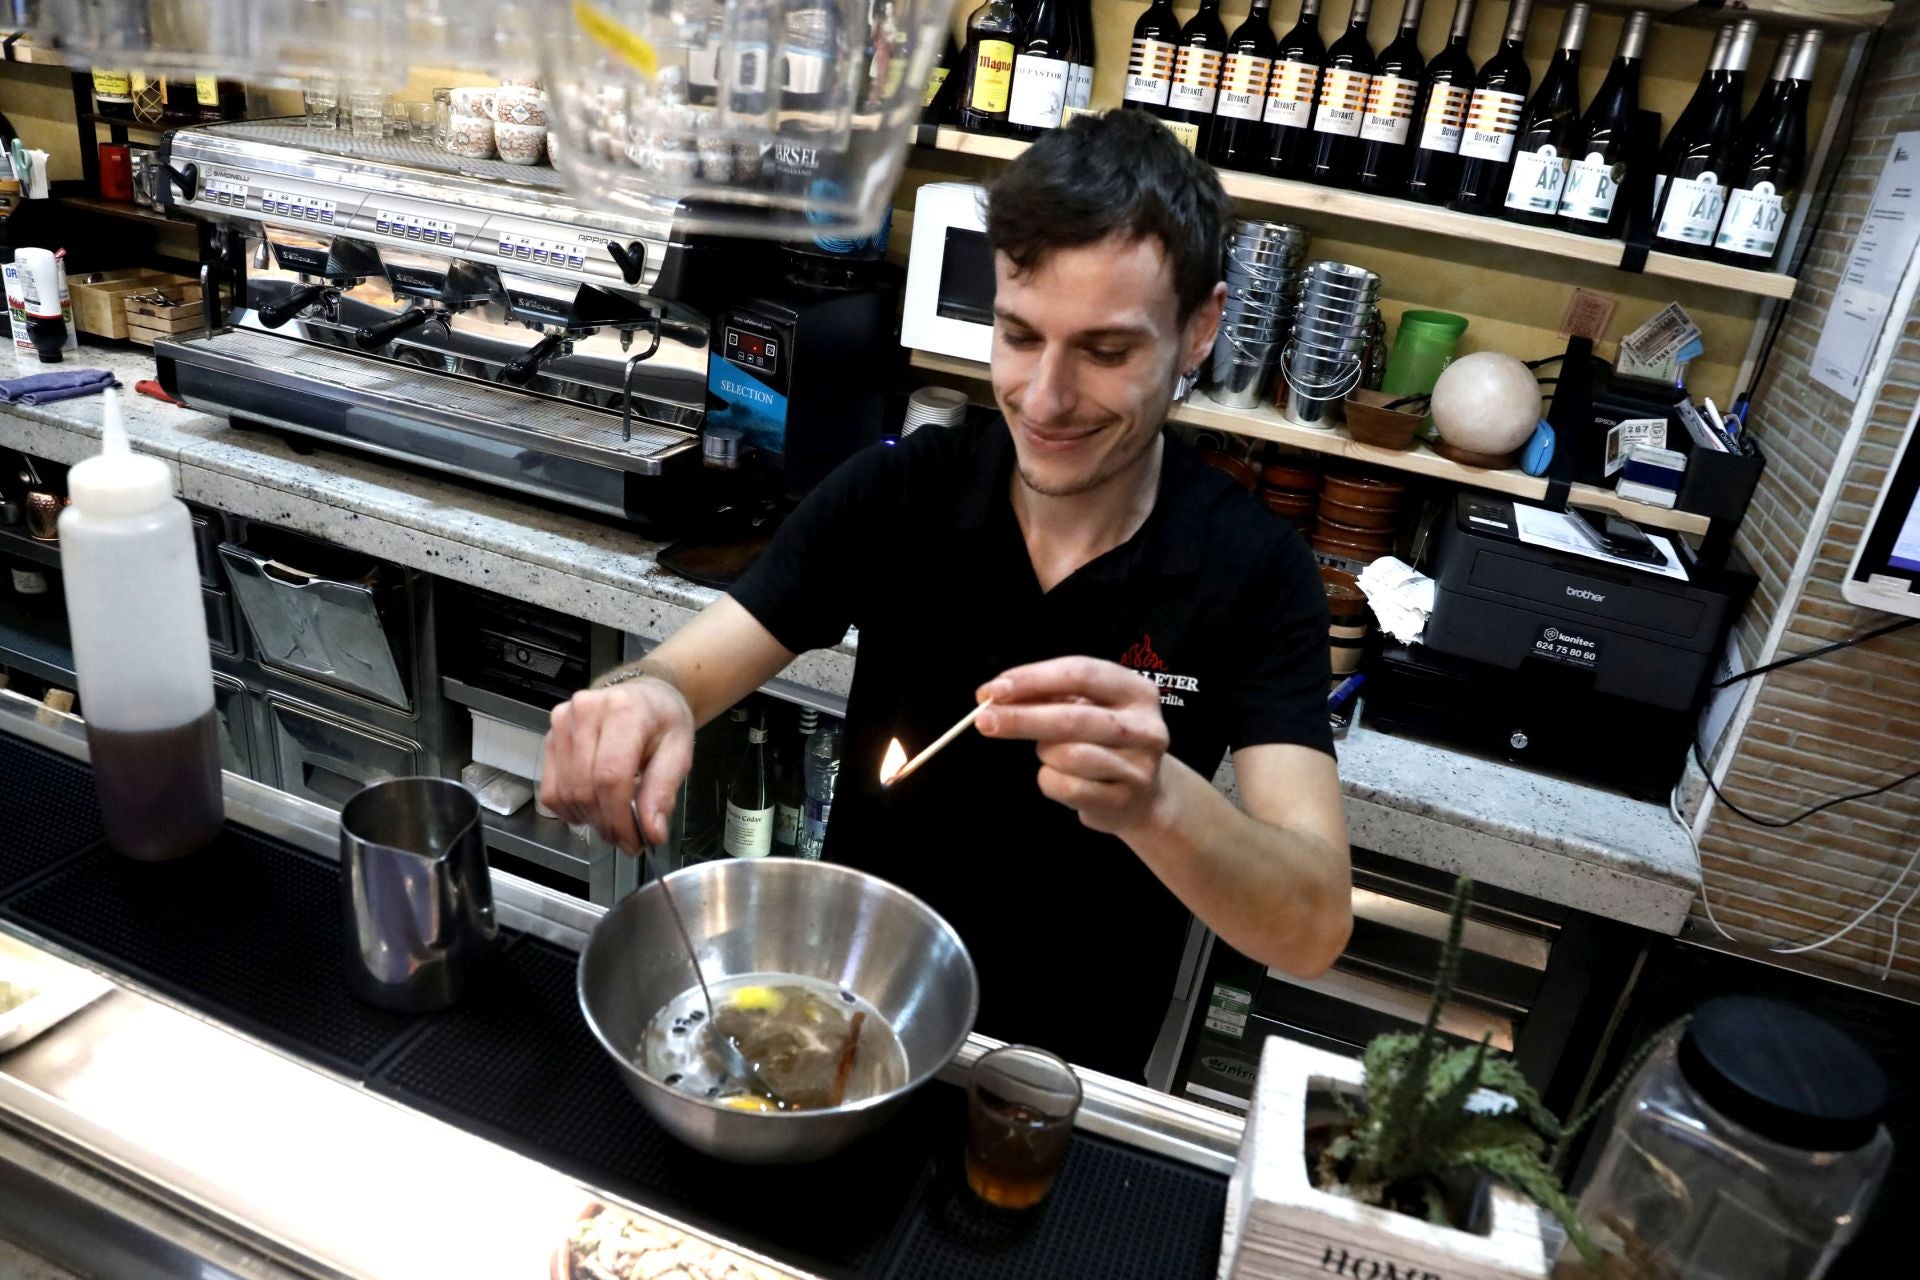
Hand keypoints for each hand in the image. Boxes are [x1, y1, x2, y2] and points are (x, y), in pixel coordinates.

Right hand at [539, 677, 693, 851]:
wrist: (644, 696)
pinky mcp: (549, 737)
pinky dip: (570, 810)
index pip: (610, 776)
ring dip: (589, 819)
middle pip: (585, 788)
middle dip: (607, 824)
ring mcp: (562, 723)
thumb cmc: (663, 721)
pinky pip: (551, 790)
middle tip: (627, 839)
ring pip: (565, 793)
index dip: (620, 818)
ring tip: (614, 821)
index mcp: (624, 710)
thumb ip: (664, 791)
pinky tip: (593, 808)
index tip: (636, 842)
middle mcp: (586, 712)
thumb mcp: (679, 751)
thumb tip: (652, 832)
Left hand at [975, 656, 1169, 834]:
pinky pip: (1067, 788)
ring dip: (1045, 753)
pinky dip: (1050, 780)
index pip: (1080, 674)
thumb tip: (995, 695)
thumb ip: (1047, 696)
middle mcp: (1146, 728)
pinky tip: (1059, 776)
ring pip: (1068, 756)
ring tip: (1049, 752)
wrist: (1143, 795)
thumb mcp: (1085, 707)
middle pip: (1072, 718)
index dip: (1033, 679)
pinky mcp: (1123, 800)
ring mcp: (1138, 767)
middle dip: (1021, 718)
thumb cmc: (1102, 741)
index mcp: (1137, 691)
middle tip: (983, 720)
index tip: (994, 689)